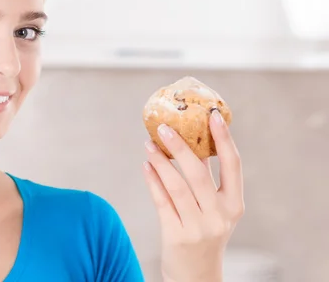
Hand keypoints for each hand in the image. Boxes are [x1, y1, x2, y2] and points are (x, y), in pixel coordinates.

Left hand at [142, 110, 244, 281]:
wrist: (197, 276)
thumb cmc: (205, 233)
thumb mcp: (217, 210)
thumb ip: (208, 181)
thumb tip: (192, 140)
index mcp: (234, 204)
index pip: (232, 164)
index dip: (223, 138)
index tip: (212, 115)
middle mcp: (219, 215)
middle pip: (198, 172)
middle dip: (180, 146)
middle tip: (163, 127)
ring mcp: (198, 227)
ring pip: (176, 185)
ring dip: (160, 161)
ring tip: (148, 144)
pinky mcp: (176, 235)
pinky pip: (161, 201)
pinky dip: (152, 180)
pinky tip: (146, 165)